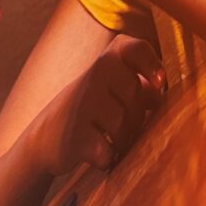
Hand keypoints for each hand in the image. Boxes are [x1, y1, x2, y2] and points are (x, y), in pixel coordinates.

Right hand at [31, 35, 165, 175]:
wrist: (45, 137)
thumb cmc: (92, 109)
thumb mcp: (114, 89)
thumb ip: (142, 86)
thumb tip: (160, 93)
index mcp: (107, 59)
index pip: (135, 48)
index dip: (151, 62)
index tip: (159, 81)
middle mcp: (93, 75)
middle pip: (135, 94)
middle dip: (137, 115)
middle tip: (125, 125)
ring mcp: (81, 104)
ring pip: (123, 124)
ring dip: (123, 138)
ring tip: (112, 139)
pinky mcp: (74, 135)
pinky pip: (108, 151)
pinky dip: (108, 158)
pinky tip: (99, 154)